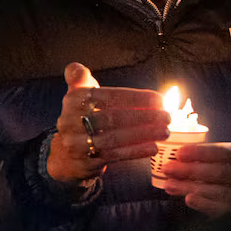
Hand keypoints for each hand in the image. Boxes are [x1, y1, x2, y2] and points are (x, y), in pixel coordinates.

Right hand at [46, 63, 168, 186]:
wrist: (65, 155)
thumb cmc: (79, 118)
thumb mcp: (77, 96)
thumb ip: (80, 79)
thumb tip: (76, 67)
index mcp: (73, 100)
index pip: (108, 96)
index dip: (135, 98)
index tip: (158, 100)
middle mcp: (71, 122)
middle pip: (112, 118)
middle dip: (143, 117)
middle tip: (166, 116)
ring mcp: (78, 144)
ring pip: (115, 138)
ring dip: (143, 135)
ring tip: (164, 131)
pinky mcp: (86, 162)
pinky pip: (114, 156)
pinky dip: (135, 151)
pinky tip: (153, 147)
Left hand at [158, 140, 230, 214]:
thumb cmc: (230, 169)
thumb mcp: (226, 157)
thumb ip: (207, 152)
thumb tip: (178, 146)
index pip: (226, 151)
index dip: (202, 152)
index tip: (180, 153)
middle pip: (221, 172)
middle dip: (192, 170)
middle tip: (169, 169)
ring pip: (220, 191)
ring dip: (192, 187)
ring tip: (171, 185)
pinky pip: (222, 209)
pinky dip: (204, 204)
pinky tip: (189, 199)